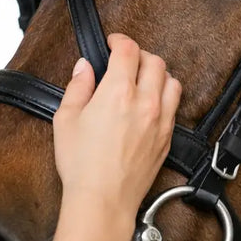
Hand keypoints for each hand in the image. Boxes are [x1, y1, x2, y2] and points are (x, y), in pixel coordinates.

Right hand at [52, 34, 181, 222]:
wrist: (103, 201)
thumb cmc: (81, 165)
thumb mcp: (66, 119)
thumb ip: (77, 87)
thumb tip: (84, 67)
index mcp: (118, 93)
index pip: (128, 50)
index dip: (120, 40)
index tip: (112, 42)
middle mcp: (145, 103)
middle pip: (154, 61)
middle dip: (138, 54)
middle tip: (124, 60)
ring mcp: (160, 121)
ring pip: (172, 81)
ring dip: (157, 74)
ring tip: (142, 79)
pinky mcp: (167, 138)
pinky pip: (174, 106)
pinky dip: (164, 97)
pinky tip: (150, 103)